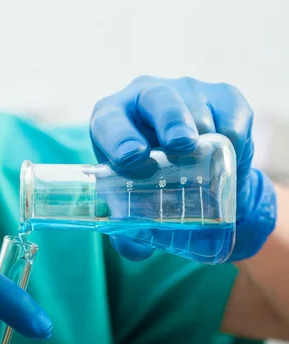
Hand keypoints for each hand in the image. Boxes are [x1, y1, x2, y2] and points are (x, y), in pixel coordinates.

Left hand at [90, 76, 275, 261]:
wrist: (188, 165)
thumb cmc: (145, 178)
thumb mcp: (130, 200)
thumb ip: (128, 230)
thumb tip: (136, 251)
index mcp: (111, 119)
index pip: (110, 123)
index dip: (120, 138)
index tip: (133, 158)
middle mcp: (144, 97)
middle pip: (157, 98)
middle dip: (170, 120)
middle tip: (180, 145)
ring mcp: (185, 92)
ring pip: (196, 104)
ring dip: (202, 132)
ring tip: (204, 160)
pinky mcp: (221, 96)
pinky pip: (231, 112)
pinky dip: (233, 135)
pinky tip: (227, 153)